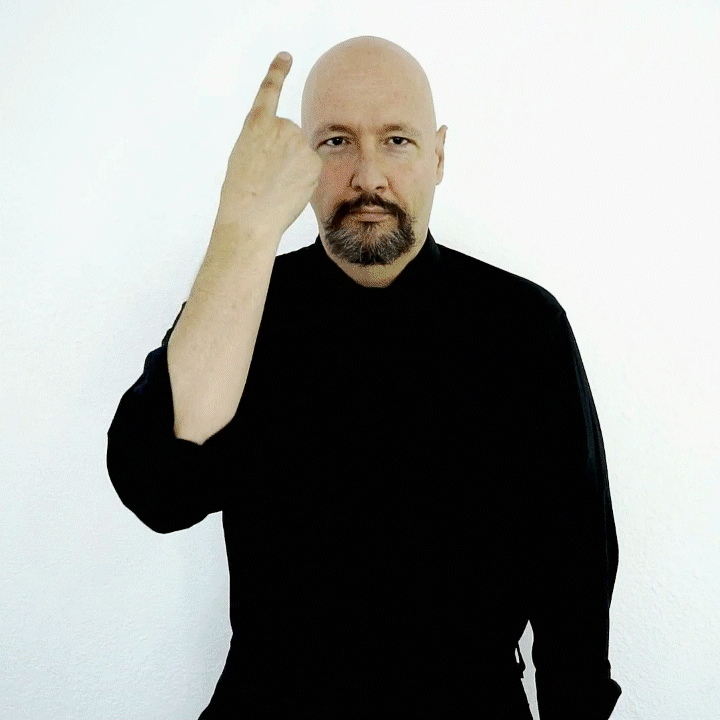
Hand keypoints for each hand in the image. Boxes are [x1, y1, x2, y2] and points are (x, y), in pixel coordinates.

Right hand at [217, 52, 322, 235]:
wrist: (252, 213)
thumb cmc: (242, 192)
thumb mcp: (245, 156)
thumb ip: (266, 143)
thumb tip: (293, 151)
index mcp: (256, 124)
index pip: (269, 90)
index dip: (278, 71)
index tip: (286, 56)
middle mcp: (281, 126)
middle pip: (290, 137)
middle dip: (285, 155)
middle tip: (269, 176)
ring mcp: (299, 142)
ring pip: (302, 154)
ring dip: (295, 168)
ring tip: (277, 185)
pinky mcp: (314, 160)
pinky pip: (312, 168)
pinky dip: (304, 179)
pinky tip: (290, 189)